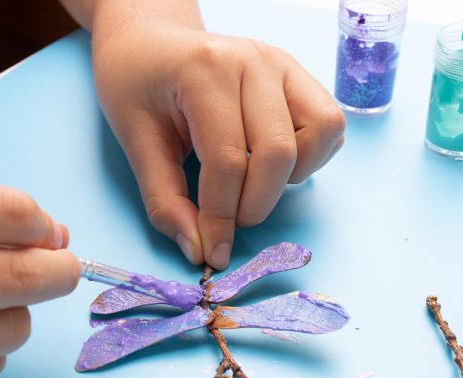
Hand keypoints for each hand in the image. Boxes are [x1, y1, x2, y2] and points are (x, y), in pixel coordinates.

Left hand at [91, 24, 345, 268]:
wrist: (149, 40)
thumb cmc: (137, 84)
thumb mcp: (135, 141)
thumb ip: (165, 200)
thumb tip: (199, 250)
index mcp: (206, 70)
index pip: (227, 160)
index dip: (222, 218)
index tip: (212, 252)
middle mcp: (254, 61)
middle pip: (278, 153)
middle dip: (254, 204)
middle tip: (229, 219)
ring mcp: (284, 65)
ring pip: (320, 134)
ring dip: (291, 176)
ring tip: (253, 180)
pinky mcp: (300, 76)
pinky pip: (328, 126)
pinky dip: (309, 156)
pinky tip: (272, 162)